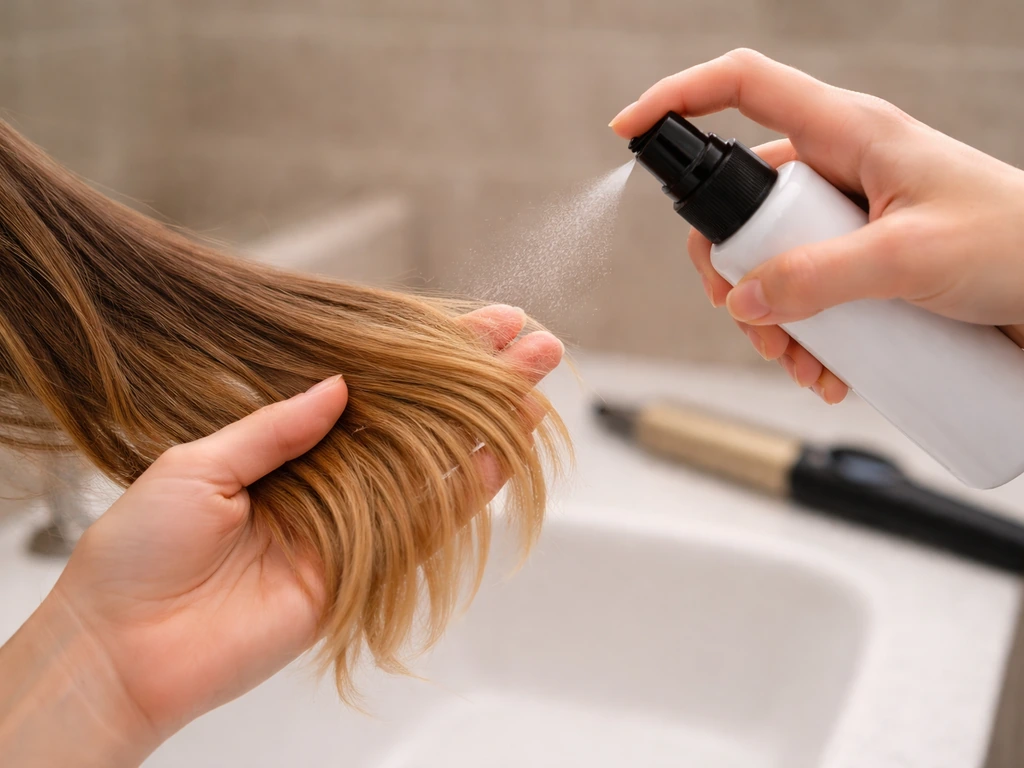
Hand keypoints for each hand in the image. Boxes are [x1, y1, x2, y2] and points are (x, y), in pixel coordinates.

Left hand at [0, 305, 562, 767]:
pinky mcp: (364, 572)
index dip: (424, 354)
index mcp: (284, 444)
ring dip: (490, 425)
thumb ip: (277, 427)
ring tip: (535, 383)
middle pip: (418, 421)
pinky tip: (505, 451)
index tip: (479, 323)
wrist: (122, 648)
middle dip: (477, 381)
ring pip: (436, 466)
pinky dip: (469, 490)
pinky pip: (426, 526)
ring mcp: (352, 525)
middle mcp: (330, 479)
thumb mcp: (198, 464)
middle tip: (530, 343)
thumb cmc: (138, 551)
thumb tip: (340, 385)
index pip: (371, 387)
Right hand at [611, 49, 1023, 403]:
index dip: (678, 98)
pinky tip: (827, 373)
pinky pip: (804, 290)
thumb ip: (818, 277)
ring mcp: (849, 216)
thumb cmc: (1021, 244)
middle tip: (743, 315)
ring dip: (767, 316)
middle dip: (728, 267)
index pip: (741, 87)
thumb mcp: (910, 257)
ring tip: (798, 362)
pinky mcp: (862, 260)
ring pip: (769, 257)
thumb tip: (744, 300)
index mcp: (849, 131)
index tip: (628, 131)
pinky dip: (802, 336)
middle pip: (741, 201)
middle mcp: (840, 167)